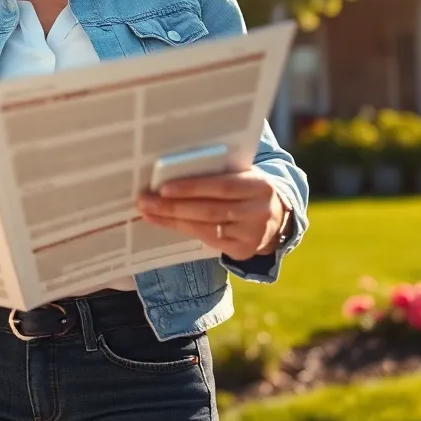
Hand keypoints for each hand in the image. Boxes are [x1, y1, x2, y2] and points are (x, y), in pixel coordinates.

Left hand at [137, 167, 287, 261]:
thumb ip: (218, 172)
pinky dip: (183, 230)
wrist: (276, 217)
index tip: (163, 187)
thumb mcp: (242, 175)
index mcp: (260, 186)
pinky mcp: (243, 250)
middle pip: (210, 210)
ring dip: (172, 220)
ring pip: (206, 228)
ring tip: (148, 212)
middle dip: (173, 206)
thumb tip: (172, 170)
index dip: (192, 187)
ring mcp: (252, 234)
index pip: (222, 186)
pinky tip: (164, 223)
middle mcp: (259, 212)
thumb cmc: (246, 189)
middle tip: (145, 201)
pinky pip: (208, 240)